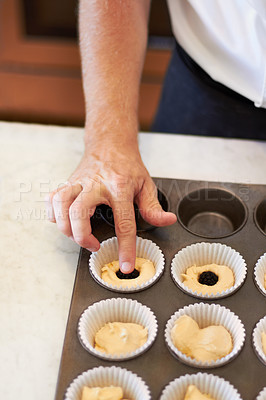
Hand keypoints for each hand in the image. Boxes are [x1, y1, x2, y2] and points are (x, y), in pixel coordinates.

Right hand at [46, 139, 176, 272]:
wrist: (110, 143)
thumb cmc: (127, 165)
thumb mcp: (146, 184)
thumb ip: (153, 207)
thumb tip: (167, 220)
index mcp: (120, 187)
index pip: (123, 222)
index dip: (125, 247)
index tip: (125, 264)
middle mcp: (95, 185)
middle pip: (78, 213)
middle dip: (82, 237)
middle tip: (94, 245)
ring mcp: (78, 183)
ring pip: (60, 205)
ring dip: (65, 227)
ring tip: (78, 235)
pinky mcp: (68, 183)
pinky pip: (52, 200)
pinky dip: (53, 214)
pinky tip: (64, 222)